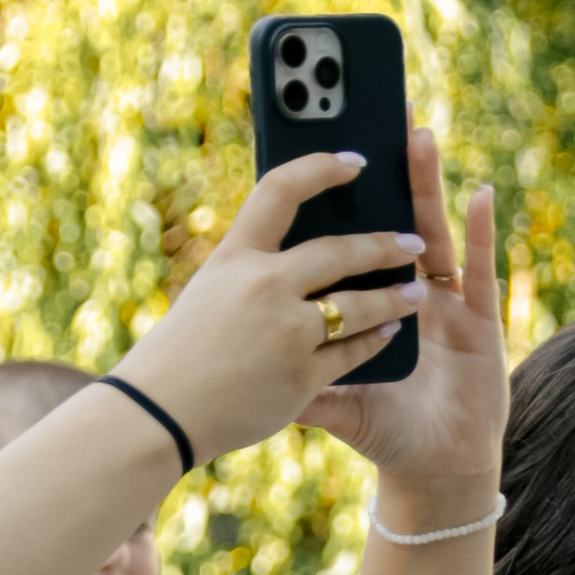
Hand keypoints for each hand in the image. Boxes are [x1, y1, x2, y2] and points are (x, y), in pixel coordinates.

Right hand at [115, 154, 427, 465]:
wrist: (159, 413)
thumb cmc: (181, 351)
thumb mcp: (210, 291)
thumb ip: (252, 270)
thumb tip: (303, 256)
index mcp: (234, 256)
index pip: (282, 190)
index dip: (322, 167)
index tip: (356, 161)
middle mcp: (262, 286)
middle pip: (339, 250)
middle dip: (384, 245)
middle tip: (411, 241)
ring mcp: (285, 332)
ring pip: (359, 305)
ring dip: (394, 297)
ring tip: (415, 292)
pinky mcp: (301, 377)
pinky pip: (353, 352)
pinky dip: (375, 340)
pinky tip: (390, 332)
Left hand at [303, 130, 505, 522]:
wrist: (435, 473)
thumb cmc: (387, 436)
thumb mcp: (330, 403)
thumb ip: (297, 377)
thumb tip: (246, 360)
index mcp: (363, 305)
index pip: (344, 242)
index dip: (333, 201)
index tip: (317, 151)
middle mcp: (404, 294)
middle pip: (386, 223)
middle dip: (382, 171)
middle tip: (369, 112)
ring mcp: (443, 303)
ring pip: (430, 232)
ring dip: (424, 184)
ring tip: (416, 136)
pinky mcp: (478, 320)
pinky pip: (478, 269)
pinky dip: (480, 232)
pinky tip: (477, 193)